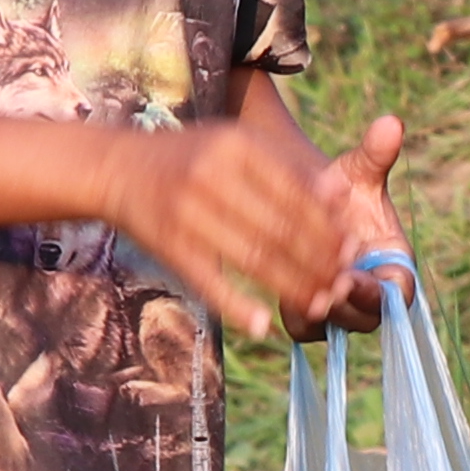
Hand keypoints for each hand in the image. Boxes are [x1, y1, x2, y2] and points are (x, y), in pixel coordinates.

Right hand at [99, 122, 357, 341]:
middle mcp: (212, 174)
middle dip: (318, 261)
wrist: (117, 167)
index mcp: (237, 145)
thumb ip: (287, 166)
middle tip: (342, 285)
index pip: (297, 193)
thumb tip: (341, 193)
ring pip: (253, 258)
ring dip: (291, 287)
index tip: (351, 251)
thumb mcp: (237, 144)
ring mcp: (188, 211)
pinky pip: (210, 282)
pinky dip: (237, 306)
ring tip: (317, 306)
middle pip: (281, 228)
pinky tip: (262, 326)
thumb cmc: (193, 157)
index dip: (328, 227)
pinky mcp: (169, 244)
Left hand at [299, 117, 409, 332]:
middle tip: (323, 293)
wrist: (305, 205)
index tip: (352, 275)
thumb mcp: (356, 171)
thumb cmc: (341, 188)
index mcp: (395, 265)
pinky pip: (305, 328)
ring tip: (296, 297)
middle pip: (366, 319)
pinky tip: (275, 293)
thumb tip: (392, 123)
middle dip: (344, 307)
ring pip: (332, 328)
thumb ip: (375, 155)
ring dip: (316, 315)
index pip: (399, 293)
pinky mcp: (313, 316)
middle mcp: (373, 294)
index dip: (378, 291)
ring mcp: (343, 309)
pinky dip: (292, 315)